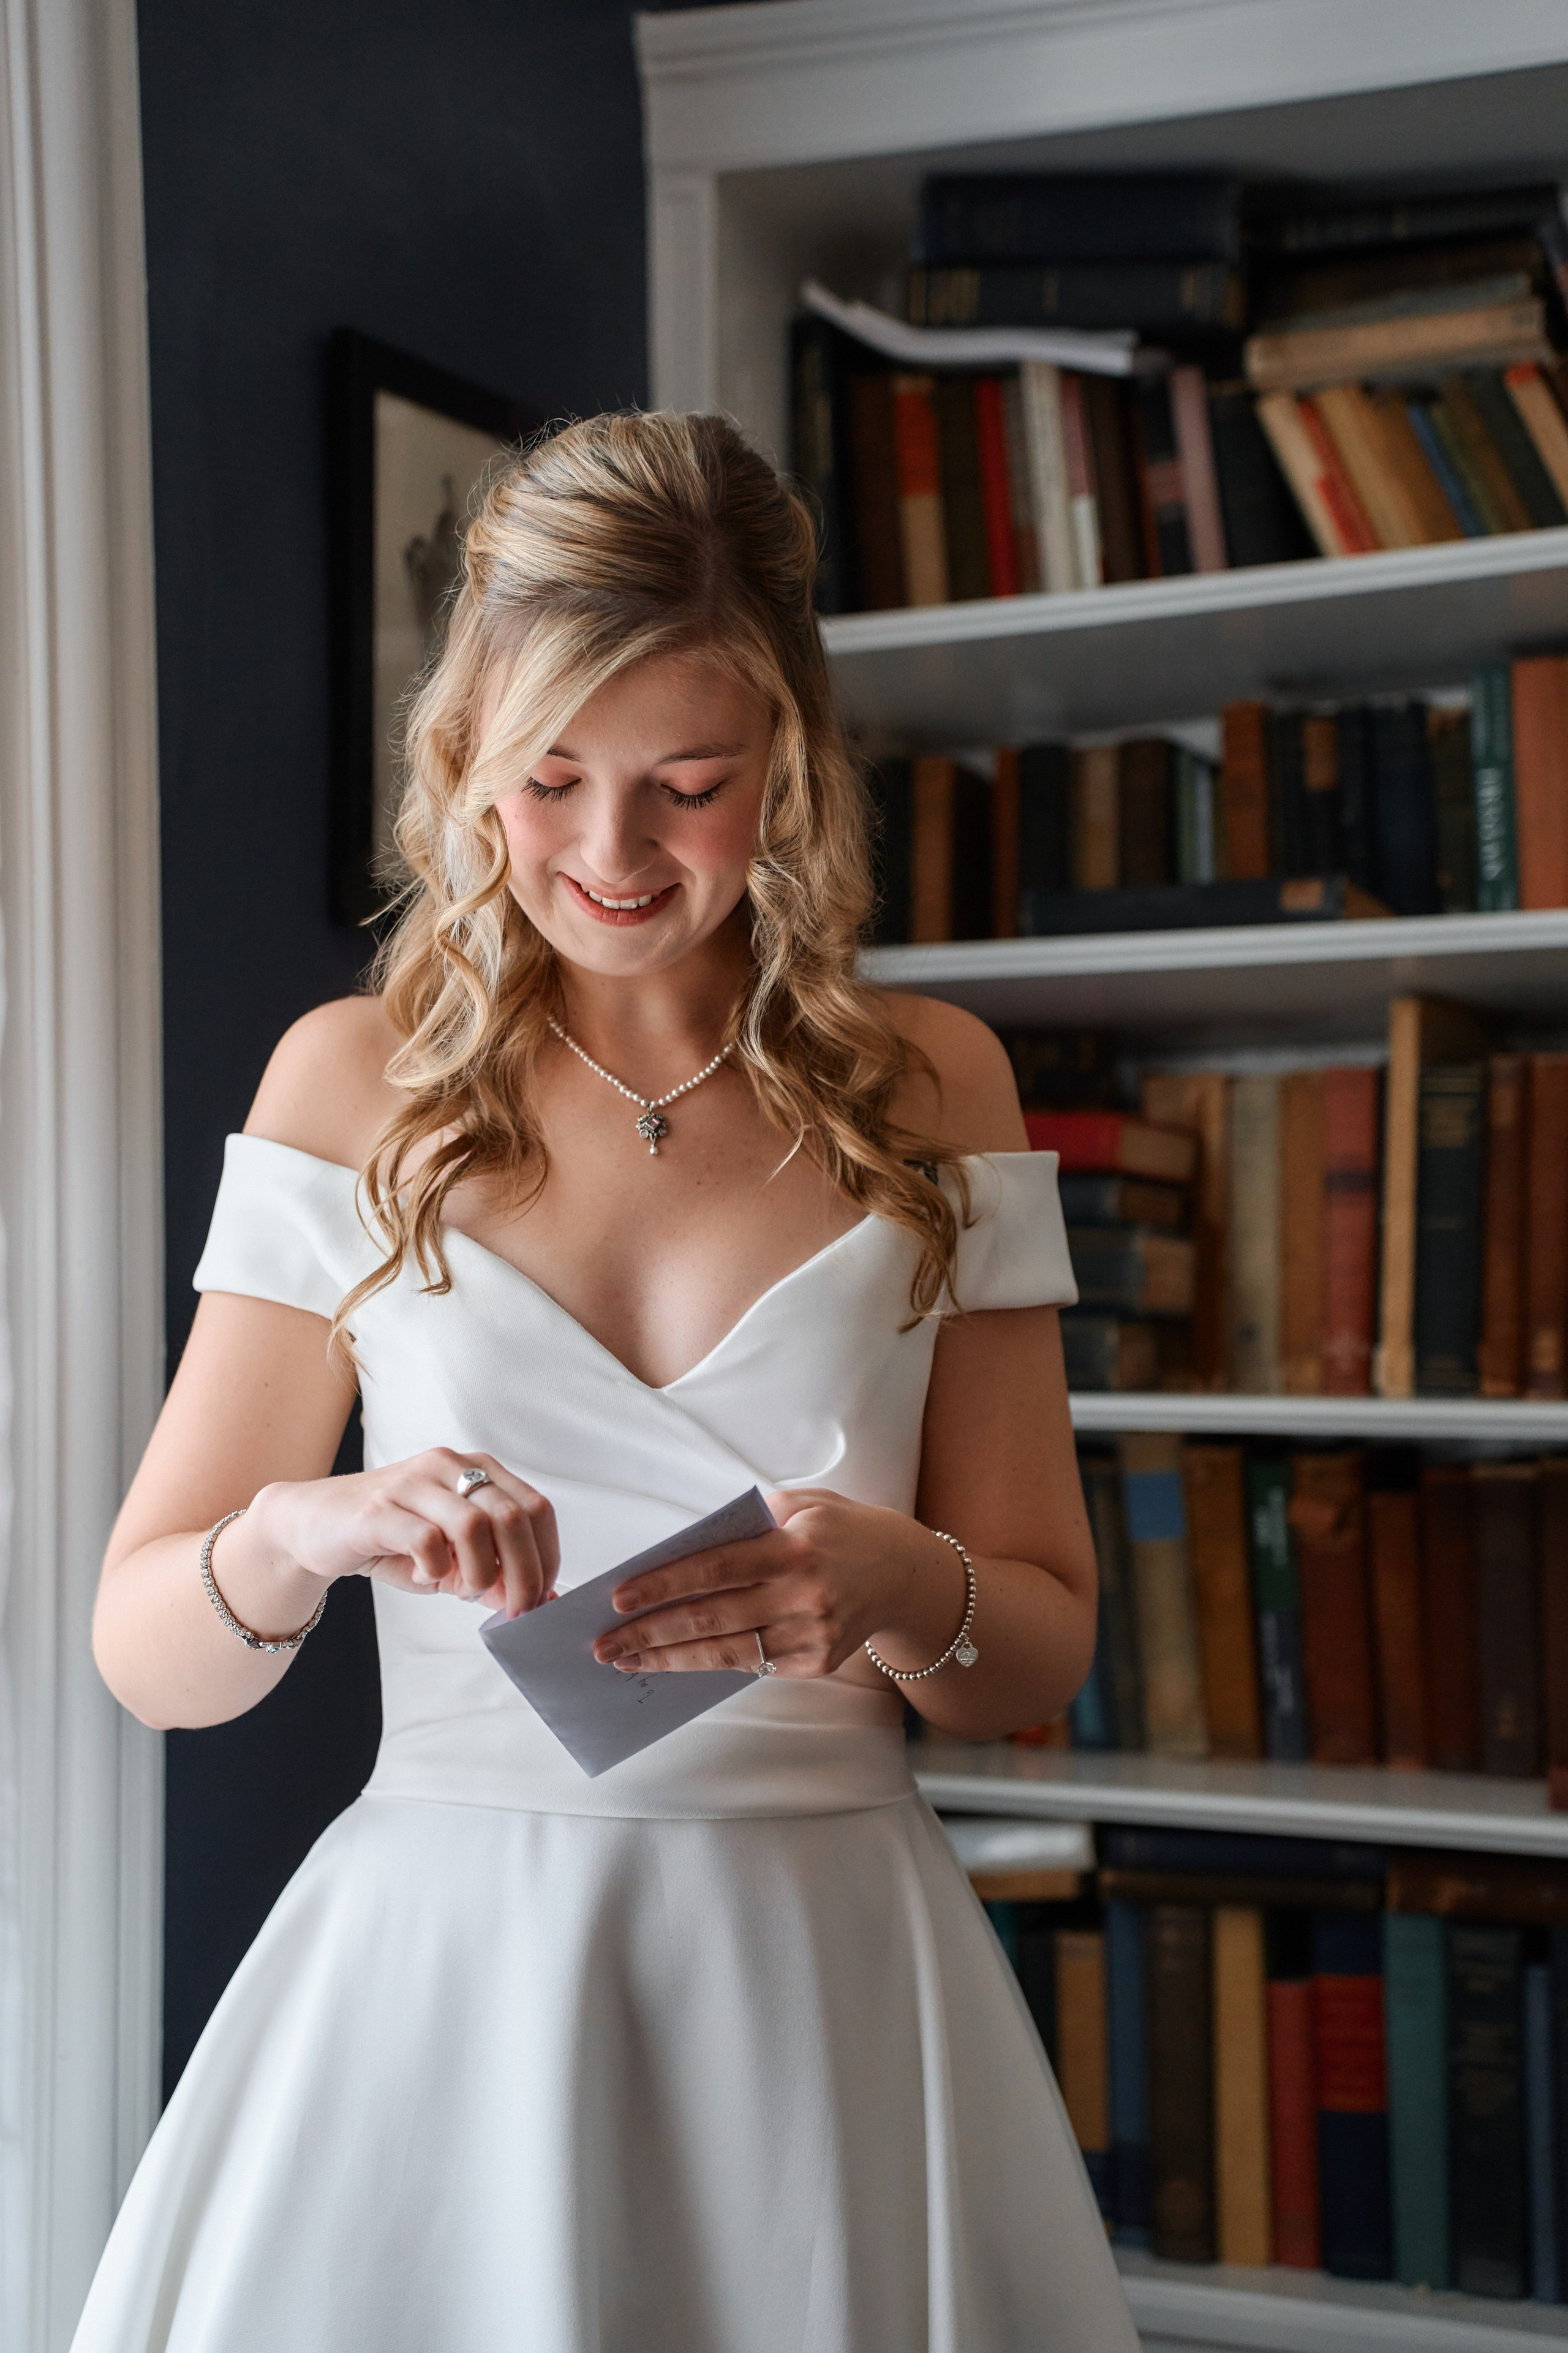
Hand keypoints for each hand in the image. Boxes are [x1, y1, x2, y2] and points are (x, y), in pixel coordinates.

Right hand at [250, 1448, 558, 1617]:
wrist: (312, 1525)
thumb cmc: (389, 1539)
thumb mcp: (450, 1559)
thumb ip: (492, 1574)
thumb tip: (538, 1599)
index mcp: (475, 1469)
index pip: (536, 1508)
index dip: (547, 1556)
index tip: (541, 1595)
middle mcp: (448, 1466)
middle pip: (513, 1517)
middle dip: (524, 1574)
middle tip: (515, 1610)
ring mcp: (413, 1483)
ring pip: (474, 1526)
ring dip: (480, 1573)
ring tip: (465, 1591)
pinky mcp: (378, 1509)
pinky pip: (426, 1539)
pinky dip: (436, 1568)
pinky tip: (427, 1576)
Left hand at [591, 1489, 935, 1677]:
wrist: (905, 1575)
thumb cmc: (840, 1530)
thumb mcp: (800, 1504)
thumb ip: (745, 1525)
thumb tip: (678, 1553)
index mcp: (796, 1547)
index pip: (714, 1568)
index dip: (663, 1585)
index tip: (619, 1599)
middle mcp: (805, 1594)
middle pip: (711, 1617)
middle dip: (650, 1633)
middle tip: (604, 1643)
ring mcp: (813, 1635)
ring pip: (726, 1652)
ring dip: (669, 1659)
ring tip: (626, 1661)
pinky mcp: (816, 1663)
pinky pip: (752, 1665)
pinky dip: (709, 1665)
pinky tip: (675, 1663)